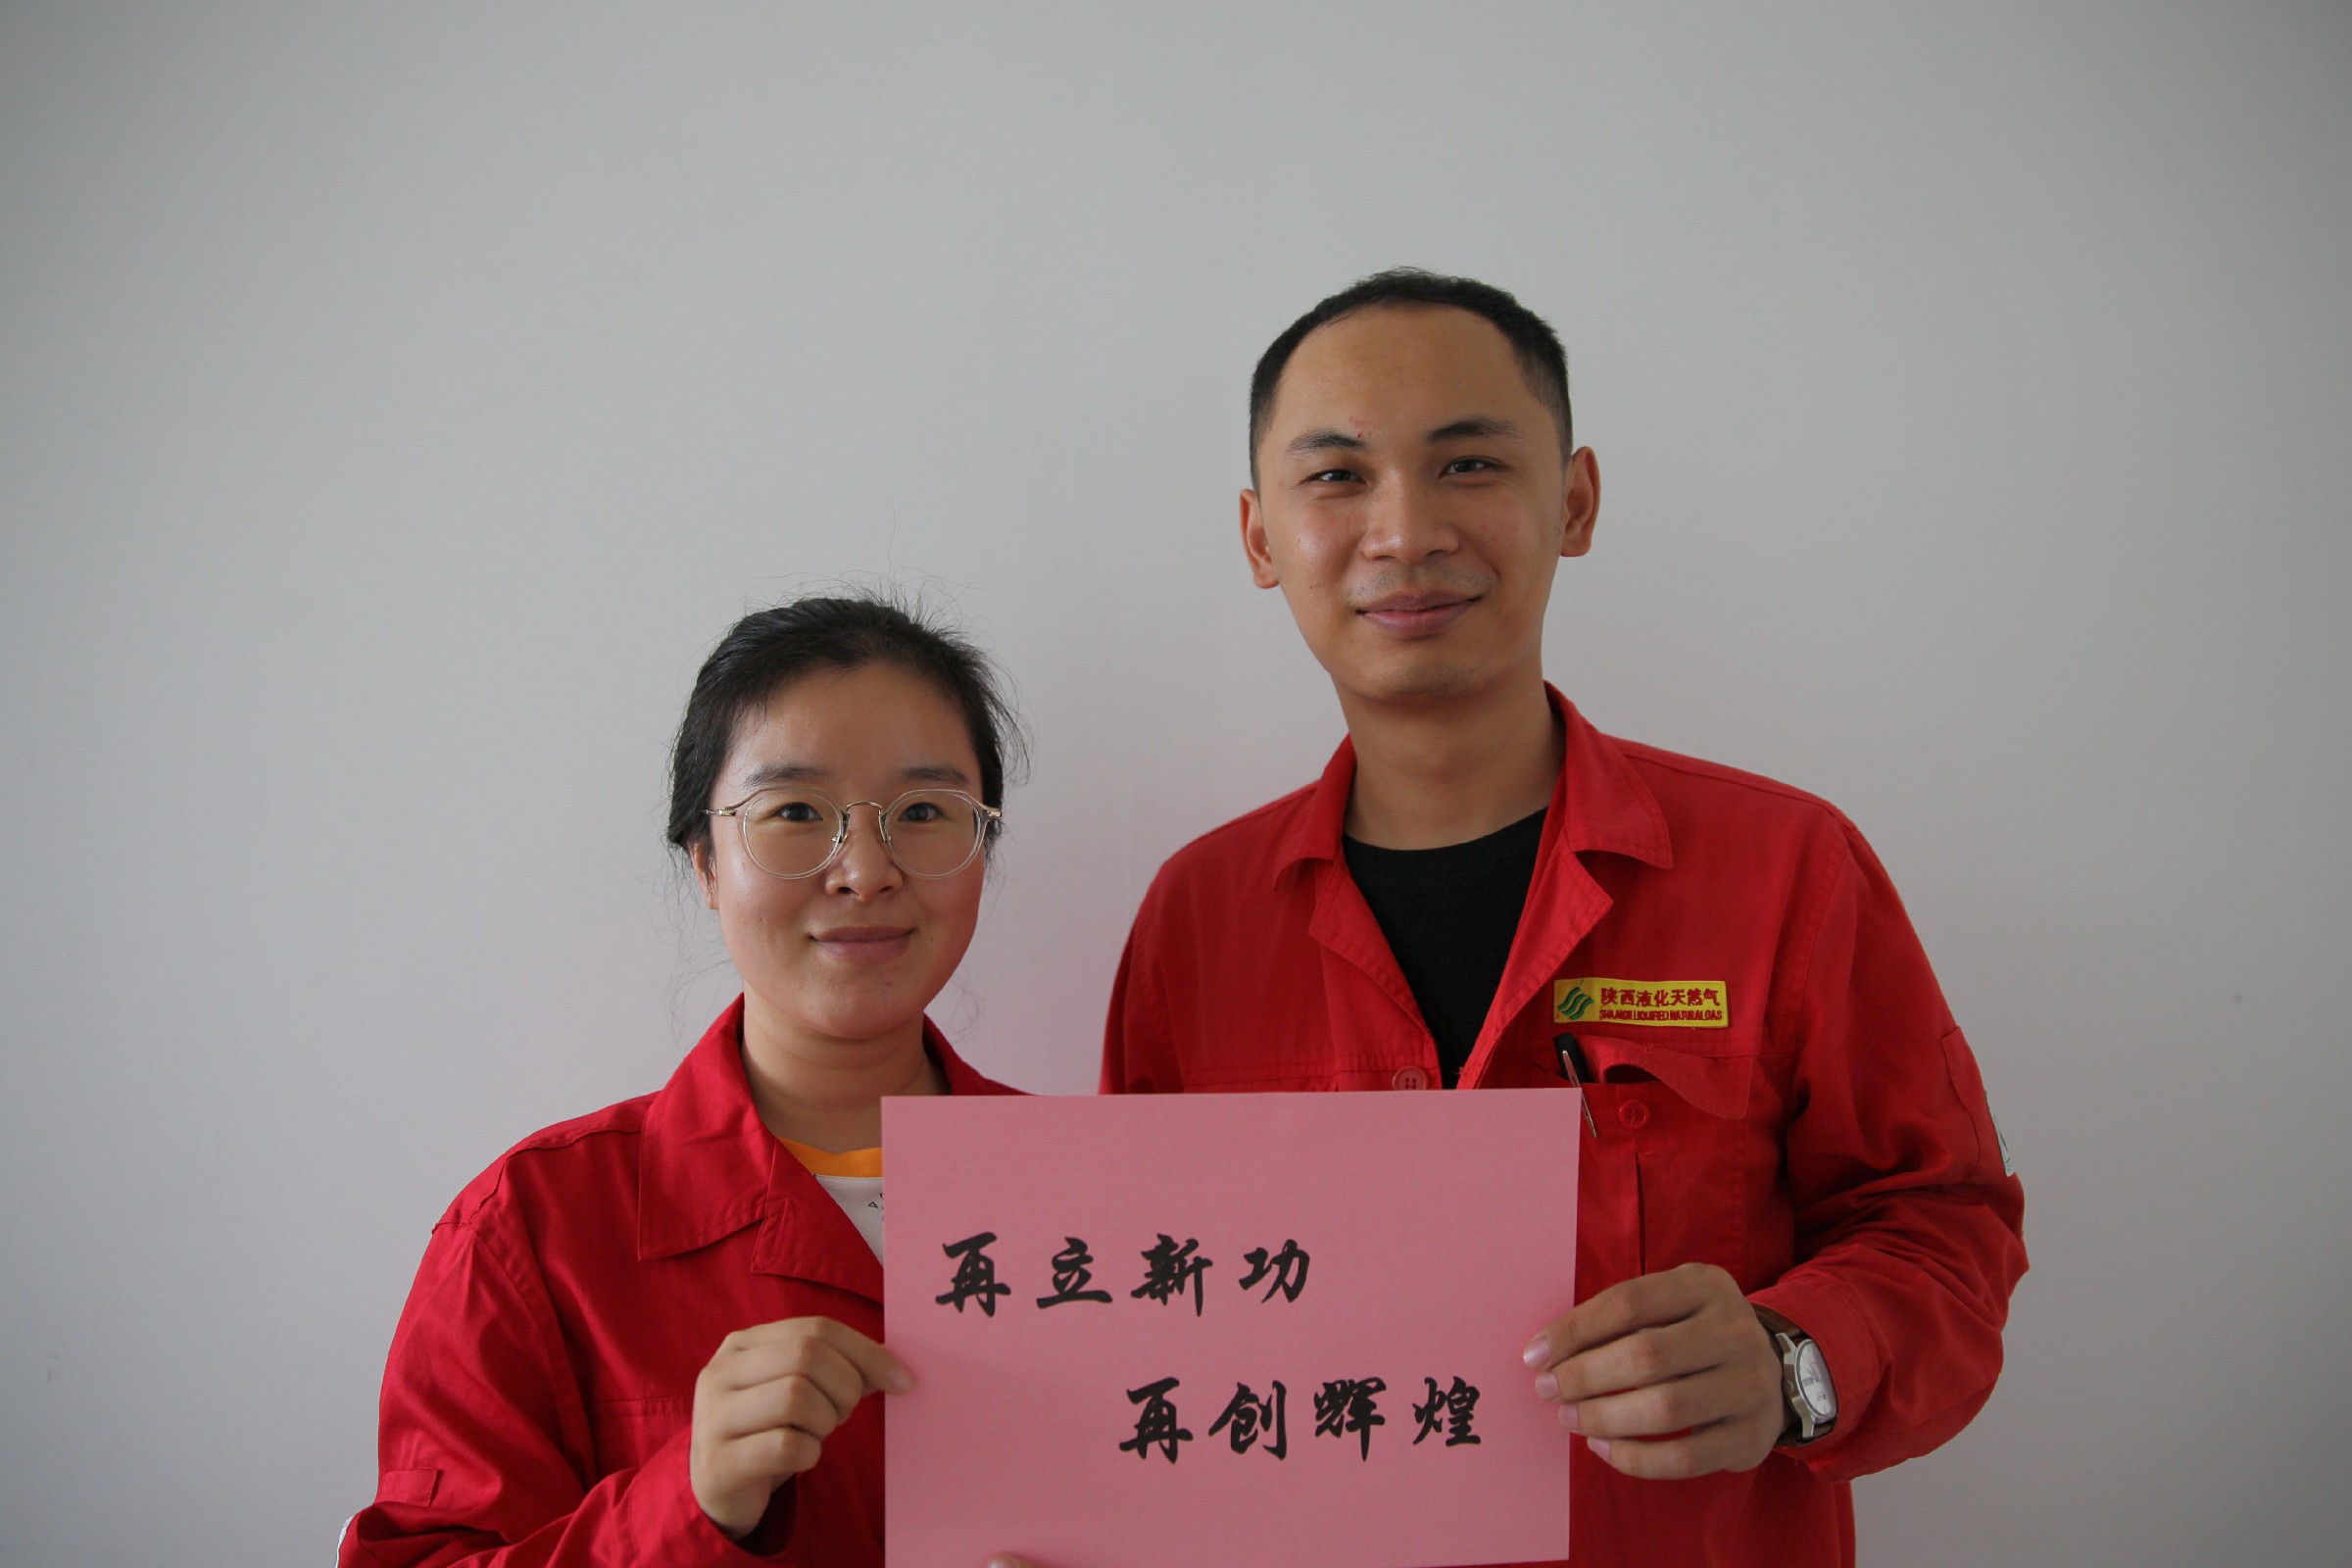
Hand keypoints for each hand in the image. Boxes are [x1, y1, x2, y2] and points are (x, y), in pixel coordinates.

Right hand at [690, 1317, 910, 1538]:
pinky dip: (809, 1452)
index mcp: (743, 1344)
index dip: (867, 1352)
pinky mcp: (719, 1462)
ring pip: (796, 1397)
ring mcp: (714, 1416)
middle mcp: (720, 1372)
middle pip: (807, 1355)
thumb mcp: (794, 1388)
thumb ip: (837, 1368)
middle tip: (846, 1412)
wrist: (714, 1490)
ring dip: (826, 1421)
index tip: (903, 1379)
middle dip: (846, 1386)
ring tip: (817, 1432)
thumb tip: (895, 1368)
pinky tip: (801, 1457)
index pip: (817, 1327)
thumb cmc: (766, 1430)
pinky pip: (786, 1446)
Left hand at [1522, 1262, 1783, 1478]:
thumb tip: (1545, 1351)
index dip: (1575, 1330)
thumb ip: (1619, 1317)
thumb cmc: (1695, 1333)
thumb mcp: (1670, 1303)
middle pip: (1646, 1356)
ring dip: (1604, 1418)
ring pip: (1665, 1409)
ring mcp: (1750, 1386)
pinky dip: (1634, 1458)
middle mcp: (1735, 1332)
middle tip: (1548, 1391)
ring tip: (1570, 1418)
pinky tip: (1602, 1447)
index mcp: (1706, 1287)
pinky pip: (1684, 1457)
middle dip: (1584, 1377)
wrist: (1775, 1371)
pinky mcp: (1751, 1437)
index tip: (1535, 1355)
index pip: (1628, 1303)